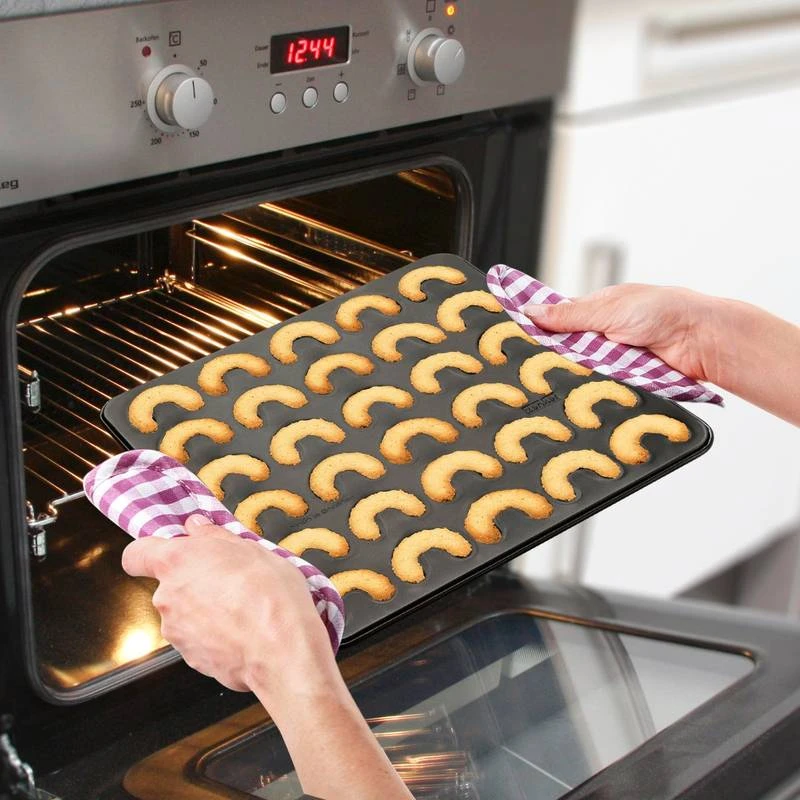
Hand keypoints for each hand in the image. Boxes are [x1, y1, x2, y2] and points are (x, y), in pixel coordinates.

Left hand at [121, 515, 337, 700]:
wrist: (280, 647)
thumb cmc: (269, 594)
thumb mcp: (251, 549)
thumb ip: (215, 536)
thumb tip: (198, 527)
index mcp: (177, 562)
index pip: (137, 554)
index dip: (149, 553)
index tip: (169, 552)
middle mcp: (167, 597)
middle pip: (169, 585)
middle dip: (194, 582)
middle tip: (229, 579)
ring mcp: (177, 631)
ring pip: (185, 614)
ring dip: (205, 610)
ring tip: (242, 608)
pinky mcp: (191, 659)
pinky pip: (198, 639)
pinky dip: (215, 635)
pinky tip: (243, 631)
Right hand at [523, 283, 716, 382]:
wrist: (701, 341)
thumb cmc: (665, 311)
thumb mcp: (608, 309)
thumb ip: (568, 315)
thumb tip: (531, 311)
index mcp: (596, 309)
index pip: (556, 318)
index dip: (536, 327)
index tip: (513, 335)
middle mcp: (602, 333)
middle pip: (564, 349)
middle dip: (553, 357)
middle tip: (531, 365)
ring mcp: (612, 359)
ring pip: (580, 371)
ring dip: (574, 374)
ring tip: (554, 380)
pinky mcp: (622, 380)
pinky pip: (598, 386)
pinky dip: (592, 388)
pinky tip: (581, 392)